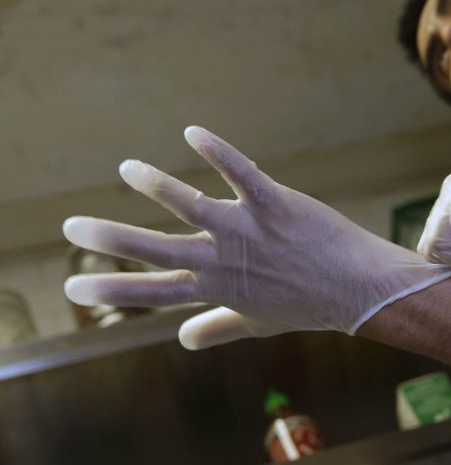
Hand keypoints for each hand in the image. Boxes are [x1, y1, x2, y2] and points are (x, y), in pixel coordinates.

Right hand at [63, 127, 450, 348]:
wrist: (358, 288)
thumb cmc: (307, 304)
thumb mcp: (258, 323)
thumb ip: (218, 328)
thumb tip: (184, 338)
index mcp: (216, 288)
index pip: (152, 291)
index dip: (111, 288)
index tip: (74, 285)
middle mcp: (223, 260)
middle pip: (155, 249)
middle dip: (110, 238)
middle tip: (70, 226)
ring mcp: (246, 230)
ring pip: (190, 205)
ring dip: (156, 185)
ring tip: (128, 168)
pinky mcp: (273, 204)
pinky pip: (239, 172)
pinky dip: (215, 150)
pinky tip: (191, 133)